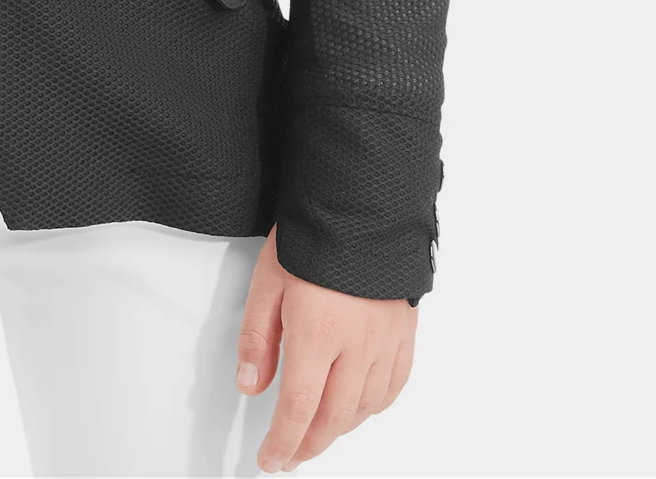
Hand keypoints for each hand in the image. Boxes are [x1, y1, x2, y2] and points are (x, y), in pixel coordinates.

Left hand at [236, 234, 416, 470]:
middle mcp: (358, 346)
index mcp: (319, 333)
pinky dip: (373, 407)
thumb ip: (257, 337)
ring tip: (317, 432)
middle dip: (309, 445)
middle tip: (290, 455)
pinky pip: (393, 387)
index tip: (271, 460)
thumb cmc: (312, 235)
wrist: (363, 202)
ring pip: (364, 408)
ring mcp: (386, 342)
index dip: (284, 443)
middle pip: (334, 419)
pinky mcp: (404, 332)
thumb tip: (250, 384)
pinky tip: (358, 408)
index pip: (299, 409)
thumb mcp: (268, 280)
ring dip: (339, 430)